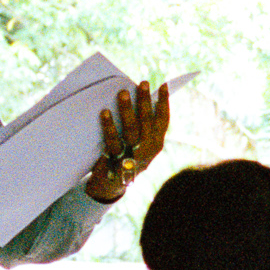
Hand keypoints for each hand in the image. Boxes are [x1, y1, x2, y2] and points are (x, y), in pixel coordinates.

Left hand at [84, 82, 172, 203]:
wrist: (111, 186)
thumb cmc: (125, 157)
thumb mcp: (139, 144)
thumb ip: (141, 126)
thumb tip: (137, 98)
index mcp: (157, 143)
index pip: (164, 120)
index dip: (165, 102)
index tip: (164, 85)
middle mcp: (148, 149)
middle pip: (148, 122)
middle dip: (145, 101)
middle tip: (143, 83)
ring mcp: (133, 156)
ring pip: (132, 129)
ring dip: (127, 109)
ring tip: (122, 93)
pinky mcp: (117, 161)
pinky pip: (113, 140)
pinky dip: (109, 125)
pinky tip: (105, 112)